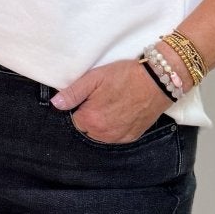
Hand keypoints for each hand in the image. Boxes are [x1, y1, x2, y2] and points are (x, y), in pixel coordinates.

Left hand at [51, 60, 170, 143]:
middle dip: (91, 116)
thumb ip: (73, 93)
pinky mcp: (131, 137)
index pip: (74, 119)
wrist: (158, 80)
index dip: (81, 106)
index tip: (92, 96)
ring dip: (102, 123)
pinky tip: (123, 111)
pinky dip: (116, 127)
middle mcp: (103, 134)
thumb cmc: (125, 76)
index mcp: (90, 120)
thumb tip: (56, 104)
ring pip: (101, 134)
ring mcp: (119, 137)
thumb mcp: (95, 78)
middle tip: (104, 98)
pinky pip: (116, 136)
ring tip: (114, 104)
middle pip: (87, 129)